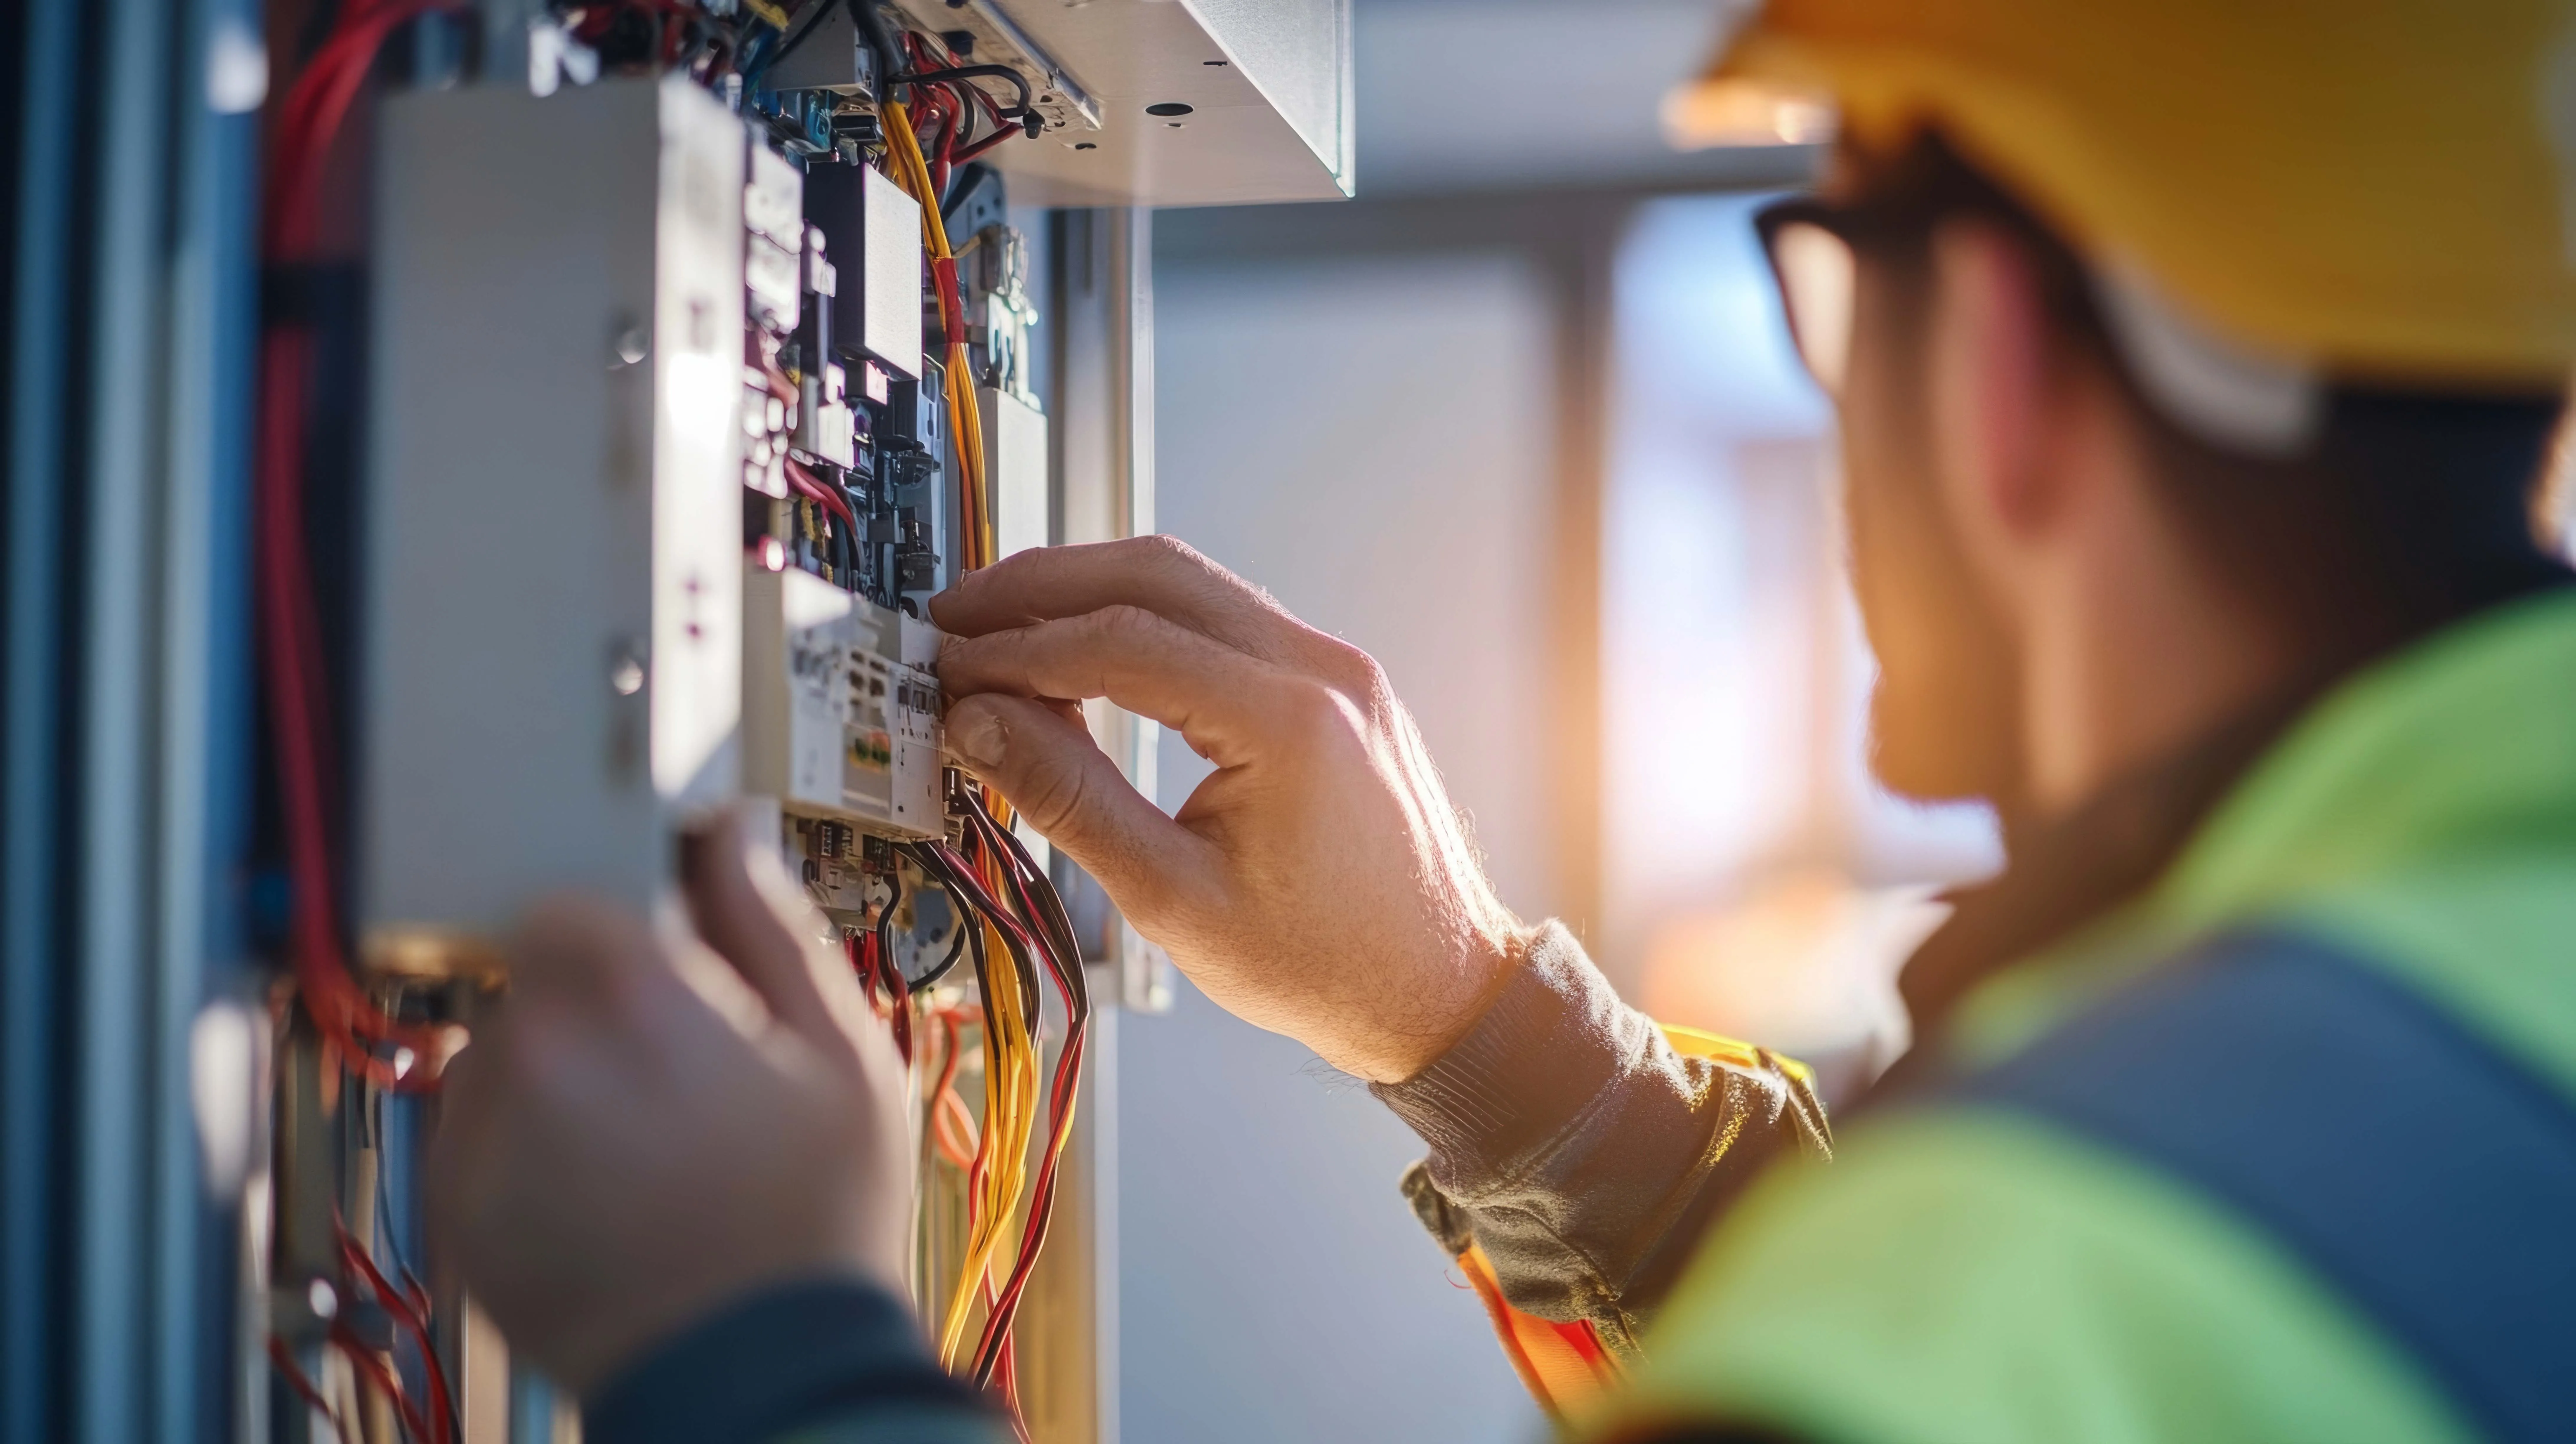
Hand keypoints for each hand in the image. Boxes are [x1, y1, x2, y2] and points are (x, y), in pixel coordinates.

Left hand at [426, 812, 911, 1394]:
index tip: (669, 974)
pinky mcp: (459, 1210)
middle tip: (675, 1075)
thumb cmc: (815, 1221)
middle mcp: (539, 1053)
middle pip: (536, 981)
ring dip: (558, 1076)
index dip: (627, 935)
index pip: (575, 902)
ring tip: (643, 1141)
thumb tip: (732, 838)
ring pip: (502, 1057)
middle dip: (598, 1010)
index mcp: (632, 993)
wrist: (763, 1373)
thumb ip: (773, 928)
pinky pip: (477, 1139)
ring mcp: (487, 1137)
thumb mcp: (843, 1055)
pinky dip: (528, 1151)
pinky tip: (606, 1189)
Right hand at [931, 536, 1526, 1083]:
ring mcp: (1335, 668)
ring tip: (1005, 629)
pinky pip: (1222, 619)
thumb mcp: (1175, 899)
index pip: (1121, 642)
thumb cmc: (1329, 962)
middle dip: (1041, 588)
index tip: (955, 672)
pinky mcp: (1331, 683)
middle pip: (1153, 574)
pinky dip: (1143, 621)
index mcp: (1291, 721)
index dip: (1020, 651)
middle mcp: (1323, 671)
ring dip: (1088, 592)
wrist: (1435, 986)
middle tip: (959, 620)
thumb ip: (1072, 801)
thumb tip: (984, 727)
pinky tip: (1086, 653)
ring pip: (1188, 582)